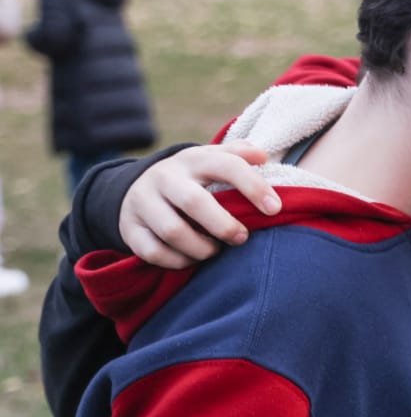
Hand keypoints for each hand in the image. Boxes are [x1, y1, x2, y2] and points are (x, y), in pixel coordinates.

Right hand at [121, 142, 280, 268]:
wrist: (137, 190)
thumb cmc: (191, 180)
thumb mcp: (210, 161)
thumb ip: (237, 155)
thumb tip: (262, 155)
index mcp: (192, 159)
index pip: (226, 165)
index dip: (253, 186)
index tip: (274, 209)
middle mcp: (165, 177)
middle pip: (195, 202)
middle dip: (224, 226)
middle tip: (241, 238)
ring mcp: (143, 202)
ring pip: (173, 231)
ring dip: (202, 248)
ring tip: (215, 250)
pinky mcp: (129, 228)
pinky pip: (154, 252)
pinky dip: (179, 261)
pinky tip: (192, 259)